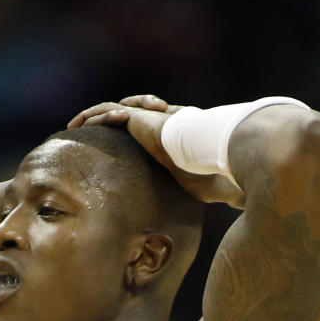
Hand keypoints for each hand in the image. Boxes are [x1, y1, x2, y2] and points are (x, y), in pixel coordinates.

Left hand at [67, 95, 244, 207]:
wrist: (213, 153)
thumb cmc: (218, 172)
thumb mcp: (217, 188)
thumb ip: (226, 195)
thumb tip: (244, 210)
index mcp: (176, 140)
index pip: (153, 134)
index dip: (138, 137)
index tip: (125, 151)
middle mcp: (162, 124)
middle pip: (130, 117)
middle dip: (110, 122)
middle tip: (92, 133)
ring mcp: (150, 119)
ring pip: (114, 110)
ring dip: (94, 116)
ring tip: (75, 126)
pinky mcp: (138, 118)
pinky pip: (107, 113)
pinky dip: (92, 117)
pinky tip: (76, 125)